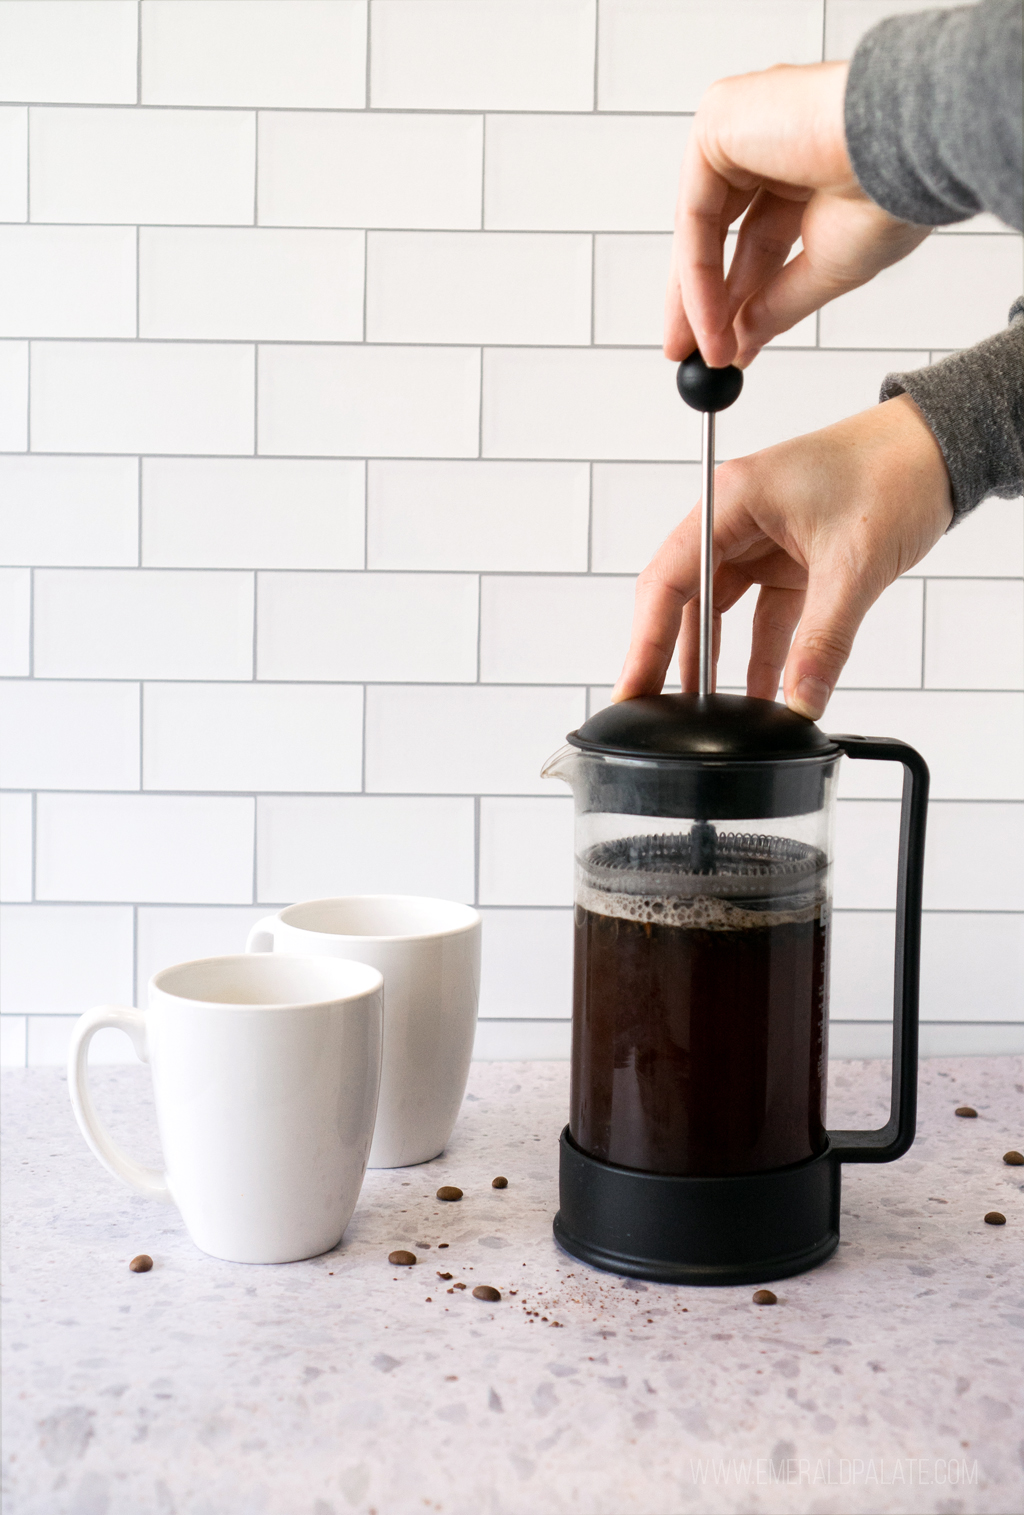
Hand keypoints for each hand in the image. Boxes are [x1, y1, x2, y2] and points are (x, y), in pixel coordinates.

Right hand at [613, 395, 952, 718]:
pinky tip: (762, 691)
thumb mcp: (855, 563)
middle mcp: (735, 518)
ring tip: (706, 712)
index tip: (632, 689)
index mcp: (731, 500)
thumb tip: (801, 698)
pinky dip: (761, 653)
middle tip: (657, 711)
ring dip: (715, 659)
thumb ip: (824, 639)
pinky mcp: (788, 558)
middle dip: (671, 657)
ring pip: (718, 611)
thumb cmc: (895, 469)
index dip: (645, 642)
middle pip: (683, 599)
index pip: (668, 580)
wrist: (941, 448)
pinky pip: (759, 616)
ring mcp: (760, 539)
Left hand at [666, 62, 930, 368]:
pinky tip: (709, 324)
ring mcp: (742, 123)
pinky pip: (696, 213)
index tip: (725, 351)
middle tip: (694, 356)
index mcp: (806, 166)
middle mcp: (769, 140)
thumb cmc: (894, 193)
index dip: (736, 301)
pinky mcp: (719, 116)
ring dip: (699, 300)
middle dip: (703, 302)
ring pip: (702, 228)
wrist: (912, 148)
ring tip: (705, 355)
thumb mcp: (830, 267)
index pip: (755, 239)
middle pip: (718, 233)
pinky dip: (697, 275)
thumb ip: (779, 303)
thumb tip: (744, 339)